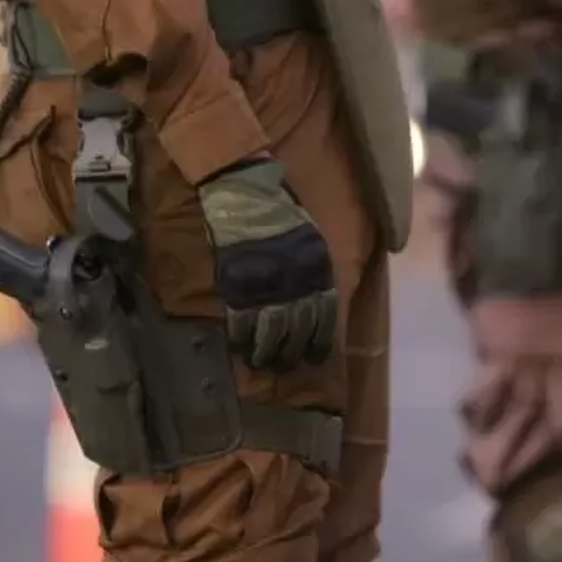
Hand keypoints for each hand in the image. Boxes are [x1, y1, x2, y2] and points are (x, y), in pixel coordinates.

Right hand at [199, 159, 337, 369]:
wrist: (247, 196)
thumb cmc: (281, 216)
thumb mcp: (311, 242)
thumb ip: (314, 272)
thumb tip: (317, 300)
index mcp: (317, 273)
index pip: (324, 317)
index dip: (320, 341)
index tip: (316, 357)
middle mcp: (296, 285)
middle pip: (298, 330)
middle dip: (293, 352)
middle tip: (288, 365)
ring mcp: (266, 288)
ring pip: (270, 333)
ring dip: (266, 353)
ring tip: (262, 363)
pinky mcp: (238, 287)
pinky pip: (240, 323)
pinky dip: (240, 340)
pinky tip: (239, 349)